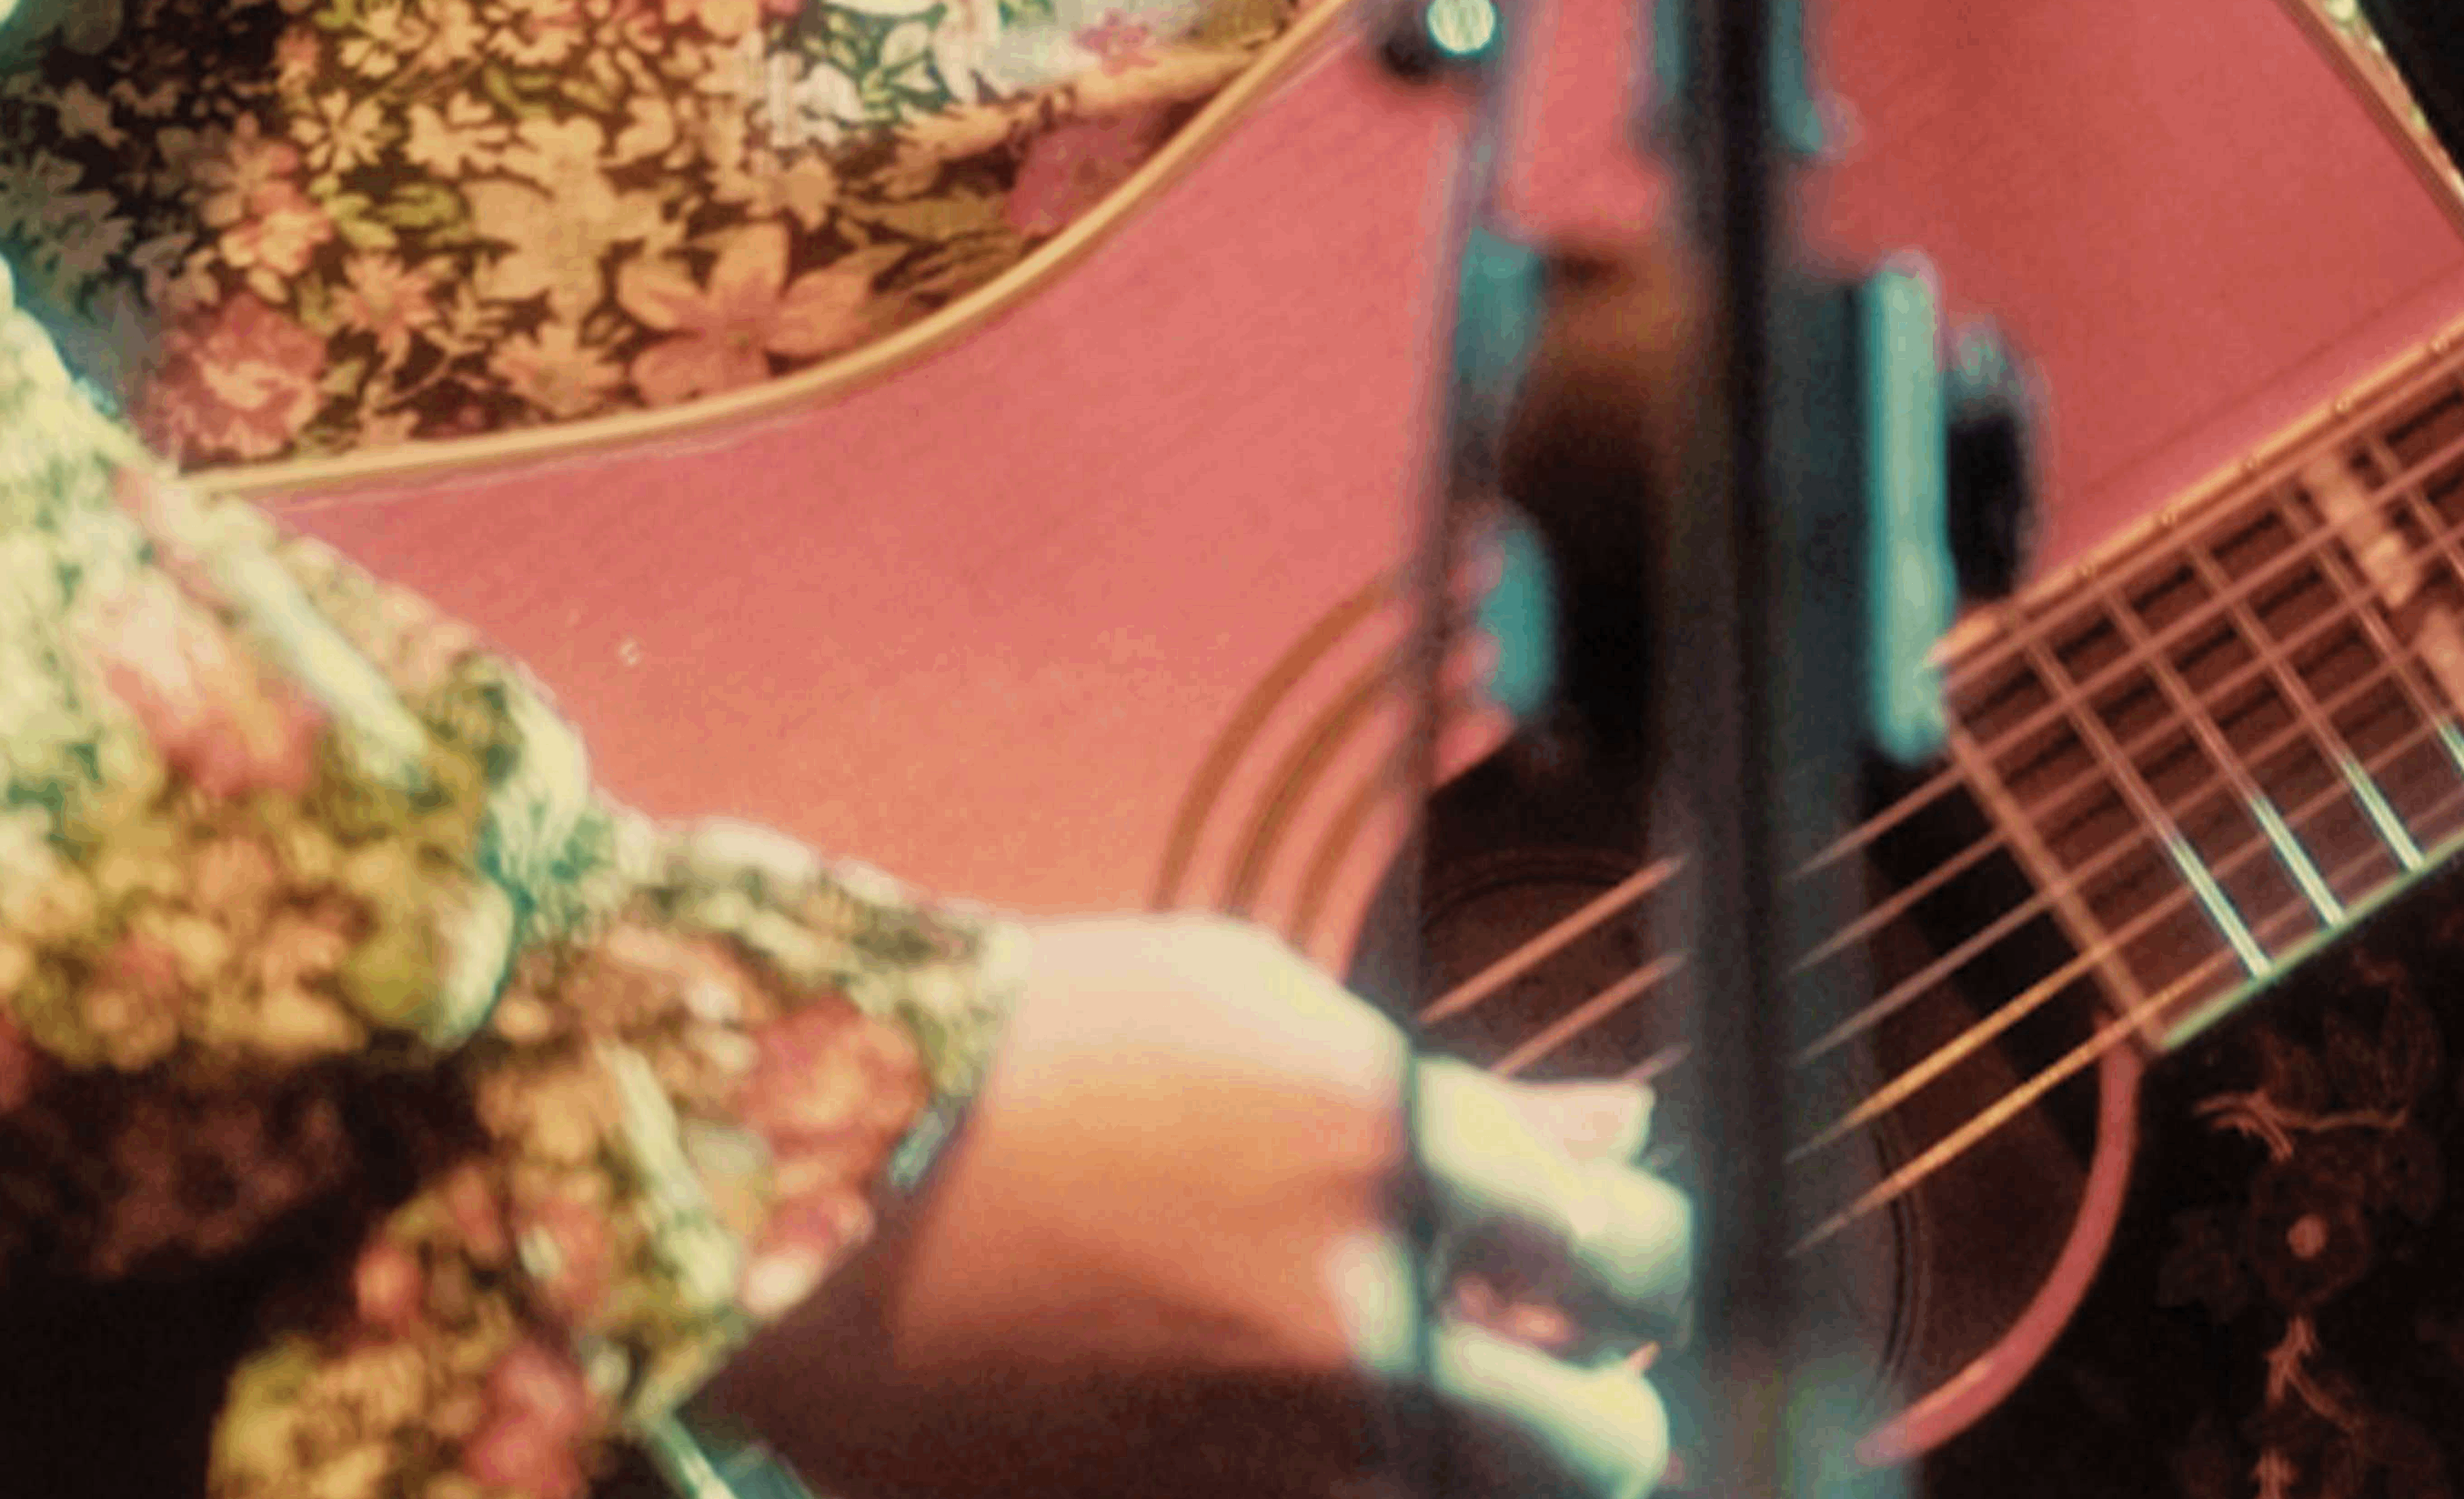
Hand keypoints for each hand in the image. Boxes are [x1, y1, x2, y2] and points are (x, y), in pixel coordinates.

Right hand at [698, 906, 1691, 1496]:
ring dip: (1497, 1465)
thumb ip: (1462, 1092)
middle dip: (1603, 1407)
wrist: (827, 1181)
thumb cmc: (1054, 1050)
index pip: (1628, 1251)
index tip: (1604, 1256)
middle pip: (1601, 1440)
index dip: (1636, 1260)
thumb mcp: (1263, 1013)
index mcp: (1385, 1149)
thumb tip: (1624, 1126)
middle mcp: (1357, 1322)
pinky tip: (1332, 1439)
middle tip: (1561, 1371)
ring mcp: (1275, 1458)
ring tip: (1448, 1411)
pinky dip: (1372, 1487)